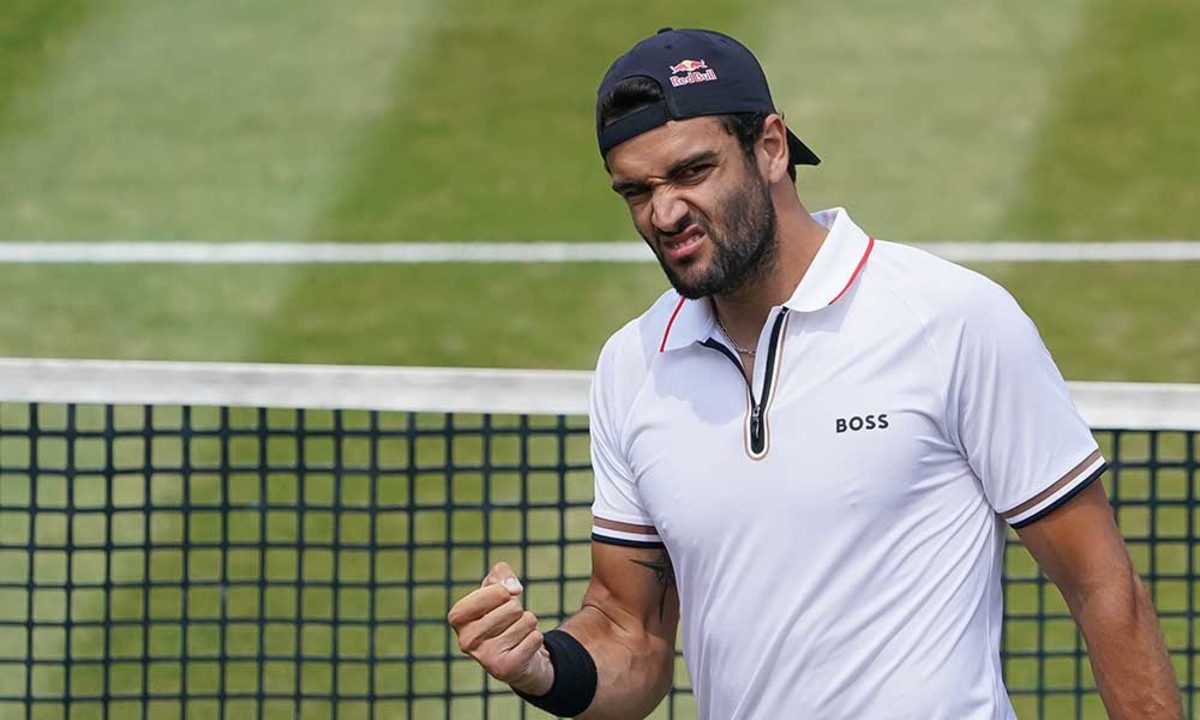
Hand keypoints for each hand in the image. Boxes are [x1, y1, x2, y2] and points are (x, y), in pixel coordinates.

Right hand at [447, 562, 553, 695]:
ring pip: (526, 621)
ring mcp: (484, 657)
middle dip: (517, 610)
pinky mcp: (504, 669)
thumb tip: (514, 589)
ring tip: (514, 635)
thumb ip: (502, 575)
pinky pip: (535, 638)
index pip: (494, 591)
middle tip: (508, 622)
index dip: (504, 591)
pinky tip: (521, 648)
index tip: (501, 599)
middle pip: (513, 607)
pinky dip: (534, 639)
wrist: (517, 653)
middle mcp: (465, 640)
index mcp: (457, 618)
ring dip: (527, 624)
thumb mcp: (497, 587)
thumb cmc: (502, 615)